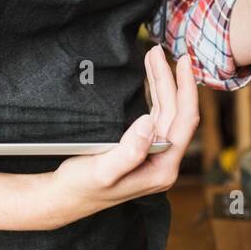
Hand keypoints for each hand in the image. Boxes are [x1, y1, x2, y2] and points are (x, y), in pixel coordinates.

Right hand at [46, 45, 199, 228]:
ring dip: (161, 83)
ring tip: (153, 56)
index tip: (184, 63)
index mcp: (162, 169)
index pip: (185, 121)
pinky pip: (156, 116)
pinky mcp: (143, 149)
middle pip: (176, 112)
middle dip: (169, 79)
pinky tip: (151, 79)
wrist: (63, 198)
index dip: (187, 89)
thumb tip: (150, 122)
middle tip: (158, 50)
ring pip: (166, 112)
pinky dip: (154, 94)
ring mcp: (154, 156)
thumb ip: (130, 150)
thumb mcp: (103, 170)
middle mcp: (163, 162)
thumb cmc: (81, 187)